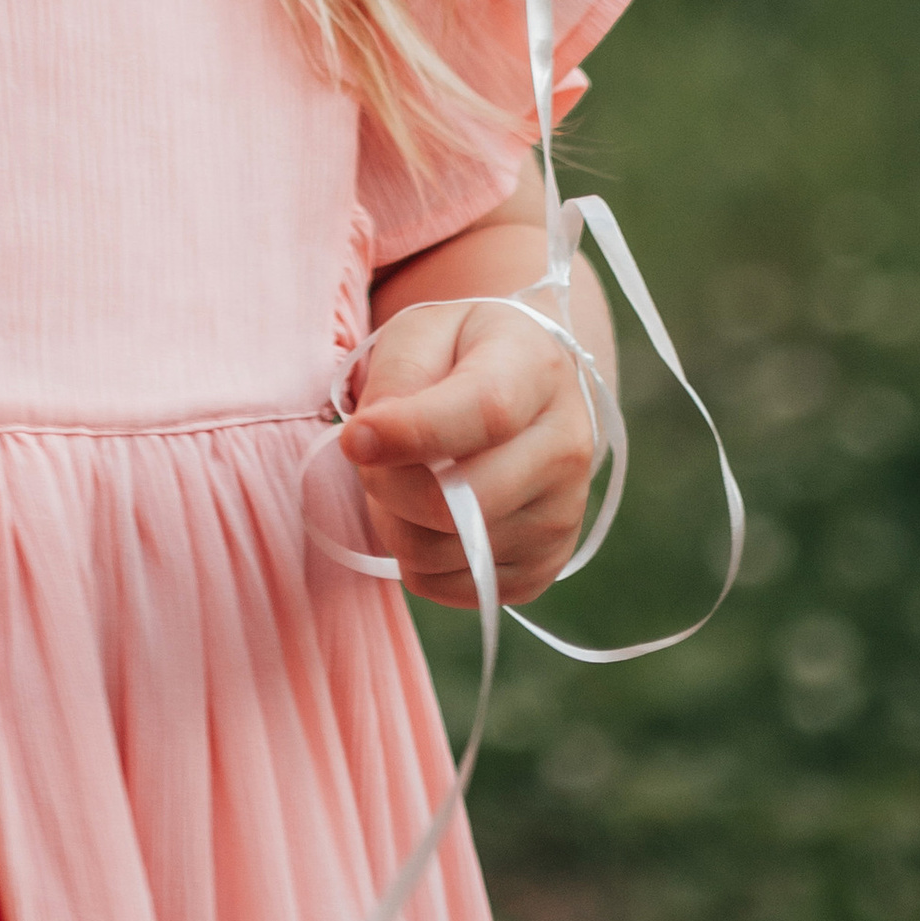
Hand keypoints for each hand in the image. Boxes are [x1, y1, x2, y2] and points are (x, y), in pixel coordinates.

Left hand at [340, 297, 598, 609]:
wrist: (525, 387)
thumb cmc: (461, 354)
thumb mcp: (423, 332)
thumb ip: (395, 379)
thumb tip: (365, 446)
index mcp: (537, 372)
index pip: (485, 414)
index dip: (410, 435)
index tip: (353, 439)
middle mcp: (565, 447)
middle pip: (456, 502)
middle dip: (386, 486)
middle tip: (372, 457)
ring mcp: (562, 514)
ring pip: (444, 552)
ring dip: (397, 523)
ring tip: (405, 479)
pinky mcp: (544, 565)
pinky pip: (454, 588)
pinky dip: (421, 561)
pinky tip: (428, 516)